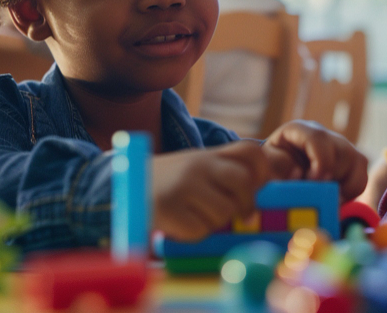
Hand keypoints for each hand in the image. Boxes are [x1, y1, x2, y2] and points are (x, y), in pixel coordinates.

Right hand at [151, 141, 269, 240]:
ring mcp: (184, 186)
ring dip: (217, 221)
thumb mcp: (197, 169)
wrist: (122, 188)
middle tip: (241, 214)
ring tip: (198, 216)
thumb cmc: (170, 183)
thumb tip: (261, 197)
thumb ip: (226, 174)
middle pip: (243, 182)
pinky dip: (196, 233)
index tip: (258, 189)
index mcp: (208, 154)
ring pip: (224, 211)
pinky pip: (200, 229)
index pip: (250, 152)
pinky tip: (181, 224)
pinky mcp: (170, 209)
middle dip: (246, 204)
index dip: (264, 172)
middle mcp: (198, 165)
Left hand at [262, 120, 367, 201]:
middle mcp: (324, 135)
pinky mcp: (351, 164)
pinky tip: (333, 199)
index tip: (313, 181)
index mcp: (299, 130)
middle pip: (342, 152)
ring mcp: (341, 148)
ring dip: (343, 186)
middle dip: (331, 178)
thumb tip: (297, 175)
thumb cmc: (270, 170)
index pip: (318, 138)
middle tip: (316, 194)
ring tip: (323, 197)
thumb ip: (277, 171)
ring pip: (357, 163)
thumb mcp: (266, 168)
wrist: (278, 175)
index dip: (320, 161)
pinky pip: (362, 178)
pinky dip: (350, 192)